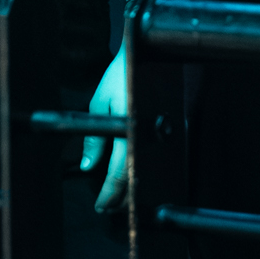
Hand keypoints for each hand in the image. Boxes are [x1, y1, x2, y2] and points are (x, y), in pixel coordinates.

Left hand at [78, 0, 167, 210]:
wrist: (145, 52)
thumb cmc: (120, 74)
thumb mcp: (98, 102)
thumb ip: (94, 139)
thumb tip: (89, 166)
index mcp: (128, 128)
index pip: (119, 171)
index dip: (110, 193)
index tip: (101, 204)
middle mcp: (147, 133)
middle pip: (135, 175)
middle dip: (122, 195)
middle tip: (109, 206)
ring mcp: (161, 132)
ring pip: (147, 168)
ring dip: (133, 184)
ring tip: (120, 195)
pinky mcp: (170, 127)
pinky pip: (157, 155)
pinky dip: (144, 168)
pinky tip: (137, 173)